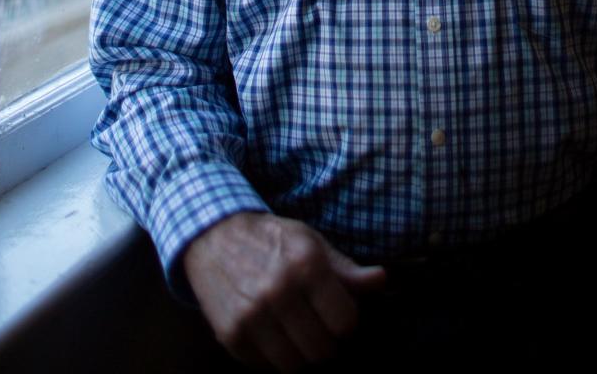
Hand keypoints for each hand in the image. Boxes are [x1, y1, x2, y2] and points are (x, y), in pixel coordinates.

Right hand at [182, 211, 386, 367]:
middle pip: (322, 350)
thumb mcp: (311, 242)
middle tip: (318, 326)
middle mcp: (279, 291)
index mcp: (306, 265)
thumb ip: (347, 269)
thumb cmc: (271, 240)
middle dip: (326, 343)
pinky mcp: (231, 335)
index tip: (338, 313)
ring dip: (301, 355)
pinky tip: (274, 335)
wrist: (214, 237)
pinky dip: (275, 358)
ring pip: (294, 366)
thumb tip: (382, 281)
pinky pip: (265, 368)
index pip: (346, 322)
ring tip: (297, 333)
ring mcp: (252, 316)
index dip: (346, 322)